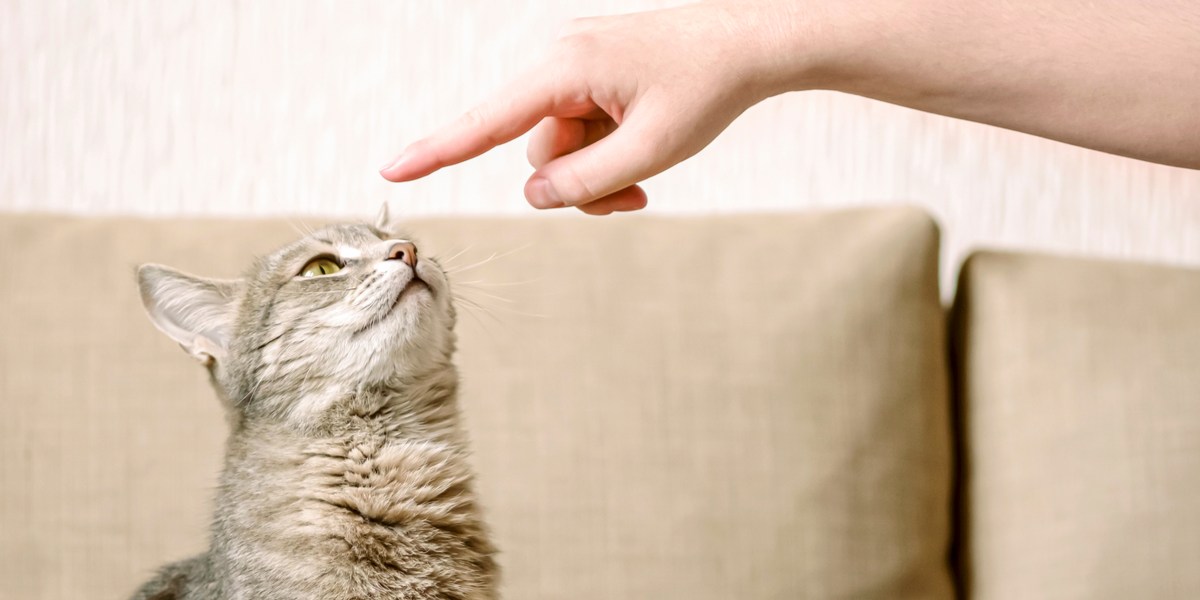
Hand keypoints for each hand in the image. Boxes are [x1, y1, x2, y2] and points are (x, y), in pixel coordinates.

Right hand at [379, 3, 796, 214]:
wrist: (750, 45)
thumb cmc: (706, 88)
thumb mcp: (651, 150)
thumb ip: (586, 181)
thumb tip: (535, 197)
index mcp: (565, 68)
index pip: (487, 120)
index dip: (438, 151)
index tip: (392, 169)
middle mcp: (559, 63)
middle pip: (536, 153)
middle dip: (579, 186)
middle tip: (635, 201)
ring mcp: (575, 71)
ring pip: (560, 151)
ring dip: (599, 175)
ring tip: (648, 177)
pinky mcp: (592, 80)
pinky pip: (580, 134)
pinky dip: (607, 156)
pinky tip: (644, 154)